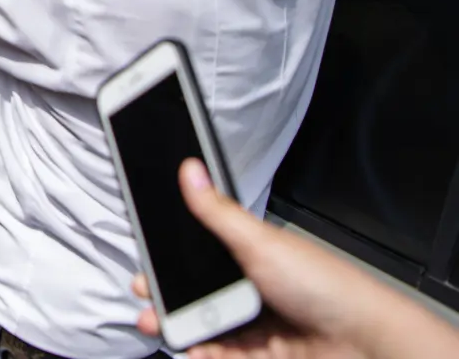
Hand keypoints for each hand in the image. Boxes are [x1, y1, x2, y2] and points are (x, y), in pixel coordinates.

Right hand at [133, 160, 376, 358]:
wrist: (365, 341)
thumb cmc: (324, 285)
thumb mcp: (260, 243)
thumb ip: (218, 213)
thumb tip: (192, 171)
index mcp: (250, 257)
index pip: (200, 257)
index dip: (171, 261)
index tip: (147, 263)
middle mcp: (252, 290)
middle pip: (197, 293)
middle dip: (166, 295)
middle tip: (146, 296)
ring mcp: (256, 325)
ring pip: (205, 326)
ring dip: (178, 326)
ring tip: (157, 325)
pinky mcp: (262, 356)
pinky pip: (222, 355)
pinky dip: (202, 352)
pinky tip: (189, 347)